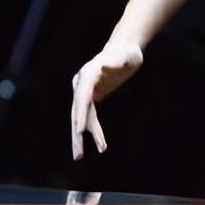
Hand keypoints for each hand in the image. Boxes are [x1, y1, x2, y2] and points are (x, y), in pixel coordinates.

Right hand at [70, 41, 142, 159]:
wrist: (124, 49)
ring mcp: (85, 91)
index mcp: (87, 75)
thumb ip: (116, 62)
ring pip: (83, 117)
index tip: (80, 131)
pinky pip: (90, 117)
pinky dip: (94, 130)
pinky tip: (101, 144)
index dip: (81, 115)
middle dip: (78, 134)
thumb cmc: (126, 53)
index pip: (82, 98)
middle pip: (78, 112)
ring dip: (87, 136)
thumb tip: (105, 66)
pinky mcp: (92, 96)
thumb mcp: (125, 57)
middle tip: (78, 156)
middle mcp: (82, 84)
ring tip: (99, 151)